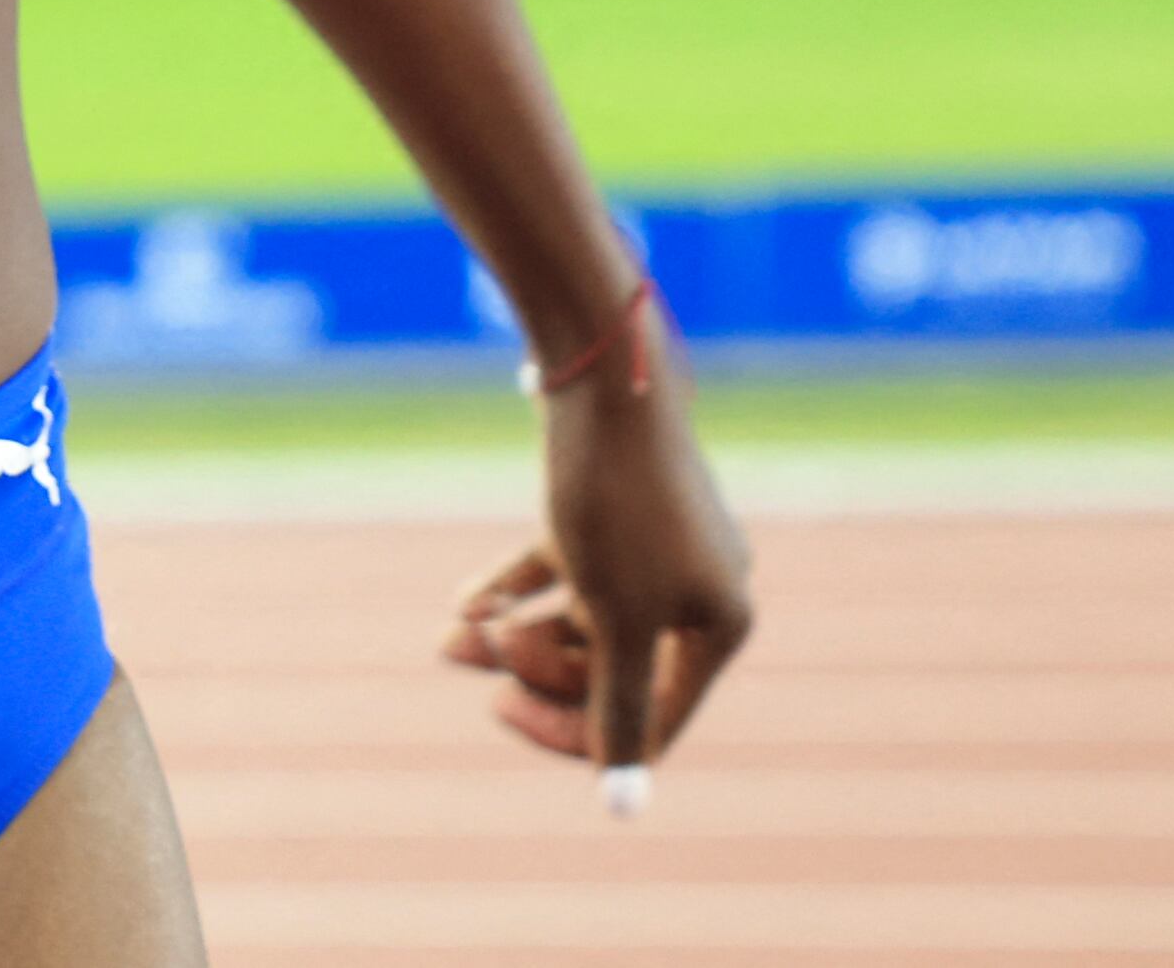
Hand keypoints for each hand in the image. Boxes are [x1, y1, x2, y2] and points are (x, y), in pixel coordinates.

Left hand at [442, 366, 753, 803]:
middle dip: (536, 669)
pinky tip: (465, 603)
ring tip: (453, 635)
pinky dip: (516, 590)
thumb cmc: (617, 500)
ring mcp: (658, 549)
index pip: (651, 718)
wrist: (600, 374)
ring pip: (581, 619)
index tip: (502, 710)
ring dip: (515, 633)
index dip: (575, 728)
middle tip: (469, 650)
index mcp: (720, 625)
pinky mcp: (615, 510)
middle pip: (612, 668)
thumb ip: (616, 707)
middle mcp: (699, 590)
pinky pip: (566, 573)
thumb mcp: (615, 615)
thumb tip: (623, 799)